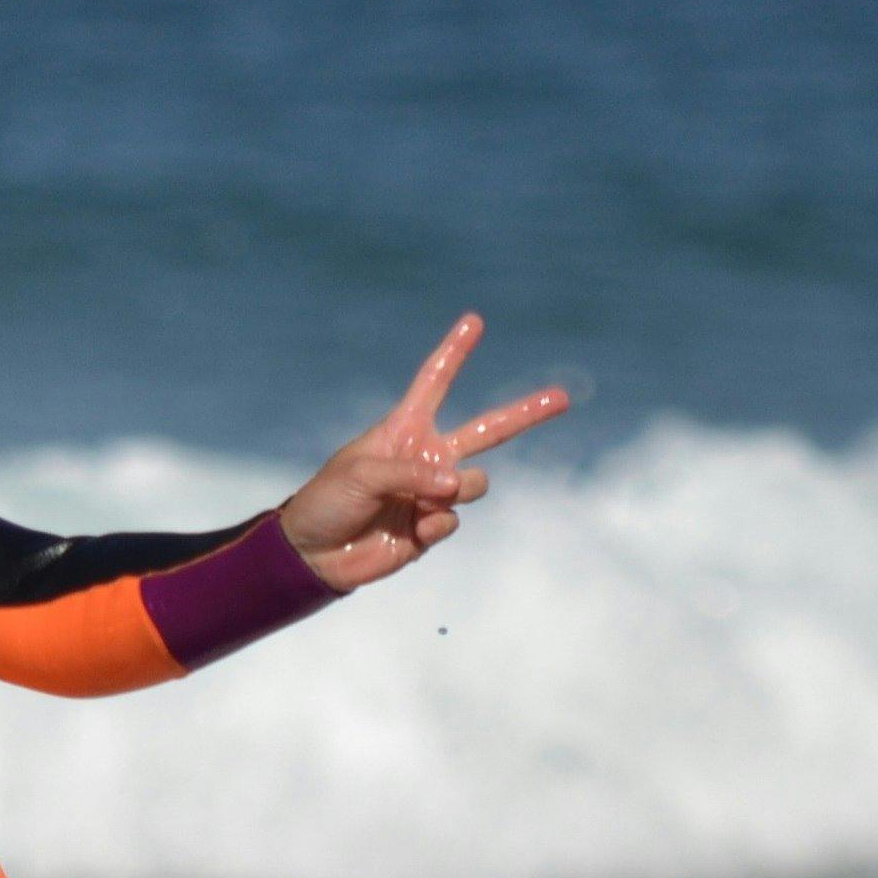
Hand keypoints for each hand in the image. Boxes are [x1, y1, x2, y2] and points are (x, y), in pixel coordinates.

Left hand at [276, 314, 571, 593]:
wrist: (313, 556)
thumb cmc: (327, 502)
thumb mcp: (361, 475)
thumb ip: (410, 472)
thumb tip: (456, 485)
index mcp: (404, 429)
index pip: (435, 382)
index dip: (455, 353)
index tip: (474, 321)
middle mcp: (427, 456)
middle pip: (488, 430)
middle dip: (526, 413)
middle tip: (564, 397)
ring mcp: (433, 493)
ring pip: (474, 483)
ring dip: (455, 490)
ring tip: (423, 501)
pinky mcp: (432, 528)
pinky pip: (454, 520)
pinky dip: (435, 524)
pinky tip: (410, 531)